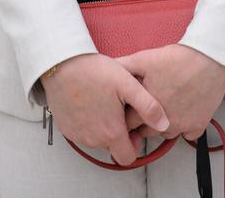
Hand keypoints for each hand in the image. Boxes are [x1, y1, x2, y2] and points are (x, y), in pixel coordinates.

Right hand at [41, 53, 169, 165]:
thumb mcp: (127, 83)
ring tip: (102, 102)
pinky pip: (82, 133)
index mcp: (111, 132)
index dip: (134, 145)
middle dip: (117, 133)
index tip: (132, 129)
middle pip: (112, 148)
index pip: (128, 158)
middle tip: (117, 109)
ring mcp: (78, 135)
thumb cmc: (93, 72)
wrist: (61, 65)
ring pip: (96, 140)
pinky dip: (87, 123)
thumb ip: (148, 106)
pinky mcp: (66, 128)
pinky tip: (89, 102)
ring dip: (101, 128)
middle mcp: (93, 139)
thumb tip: (164, 124)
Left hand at [118, 44, 224, 141]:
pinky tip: (182, 112)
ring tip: (162, 109)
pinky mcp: (198, 125)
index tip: (129, 108)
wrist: (207, 59)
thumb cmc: (175, 58)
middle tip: (144, 108)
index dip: (126, 116)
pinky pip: (188, 135)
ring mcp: (182, 126)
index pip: (128, 124)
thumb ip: (124, 66)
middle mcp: (163, 121)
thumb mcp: (144, 58)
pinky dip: (184, 127)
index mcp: (147, 107)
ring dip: (161, 125)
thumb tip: (108, 69)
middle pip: (146, 133)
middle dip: (142, 122)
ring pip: (165, 135)